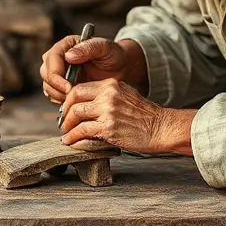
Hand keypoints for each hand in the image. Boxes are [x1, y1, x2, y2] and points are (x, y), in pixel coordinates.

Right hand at [40, 34, 126, 103]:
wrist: (120, 68)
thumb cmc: (113, 55)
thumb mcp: (104, 48)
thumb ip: (88, 48)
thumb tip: (68, 56)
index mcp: (66, 45)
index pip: (51, 59)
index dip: (56, 75)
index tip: (68, 87)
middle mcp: (59, 57)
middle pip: (45, 73)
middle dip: (55, 87)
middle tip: (71, 96)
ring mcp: (60, 72)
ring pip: (47, 85)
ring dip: (57, 95)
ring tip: (74, 99)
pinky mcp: (62, 84)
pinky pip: (54, 94)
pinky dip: (61, 100)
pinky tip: (74, 101)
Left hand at [60, 79, 195, 154]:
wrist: (161, 128)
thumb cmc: (144, 116)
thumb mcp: (125, 95)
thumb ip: (106, 96)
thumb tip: (85, 104)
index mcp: (111, 84)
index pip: (80, 87)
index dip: (69, 99)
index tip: (67, 109)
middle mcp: (108, 94)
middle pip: (74, 97)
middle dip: (65, 111)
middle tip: (64, 121)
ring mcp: (108, 110)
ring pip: (76, 113)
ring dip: (67, 125)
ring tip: (66, 133)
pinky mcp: (108, 127)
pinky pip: (83, 131)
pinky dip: (73, 137)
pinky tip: (70, 141)